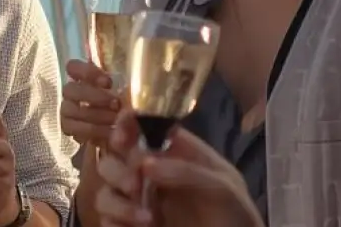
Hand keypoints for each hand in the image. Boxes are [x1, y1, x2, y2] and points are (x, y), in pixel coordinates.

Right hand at [61, 59, 123, 146]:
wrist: (118, 132)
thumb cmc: (124, 106)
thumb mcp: (128, 95)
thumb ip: (128, 93)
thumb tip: (130, 105)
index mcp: (84, 77)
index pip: (73, 67)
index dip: (87, 72)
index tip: (108, 83)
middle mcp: (71, 91)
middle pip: (70, 89)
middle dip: (94, 96)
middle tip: (116, 104)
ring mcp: (66, 109)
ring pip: (69, 109)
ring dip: (94, 115)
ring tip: (114, 120)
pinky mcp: (68, 127)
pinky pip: (72, 127)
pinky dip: (91, 130)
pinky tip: (108, 132)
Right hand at [93, 109, 260, 226]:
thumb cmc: (235, 212)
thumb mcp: (222, 186)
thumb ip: (186, 171)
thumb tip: (145, 164)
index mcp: (172, 153)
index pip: (141, 128)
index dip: (125, 125)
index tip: (122, 138)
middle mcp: (150, 174)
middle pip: (112, 159)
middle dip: (117, 170)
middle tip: (135, 186)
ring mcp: (139, 202)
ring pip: (105, 193)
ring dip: (117, 204)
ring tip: (148, 220)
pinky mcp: (132, 226)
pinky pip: (108, 222)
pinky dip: (115, 224)